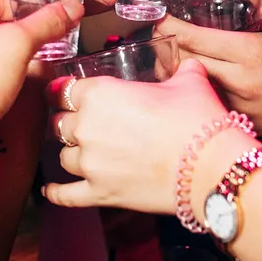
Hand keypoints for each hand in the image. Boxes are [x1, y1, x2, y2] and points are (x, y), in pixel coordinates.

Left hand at [42, 60, 226, 212]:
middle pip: (60, 123)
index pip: (64, 89)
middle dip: (70, 123)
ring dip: (73, 153)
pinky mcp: (99, 193)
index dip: (64, 91)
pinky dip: (56, 193)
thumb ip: (181, 70)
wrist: (210, 167)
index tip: (65, 93)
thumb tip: (189, 65)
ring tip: (87, 154)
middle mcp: (86, 126)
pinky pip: (66, 195)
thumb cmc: (198, 120)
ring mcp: (90, 163)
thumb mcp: (190, 81)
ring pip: (63, 156)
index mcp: (100, 93)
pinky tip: (51, 190)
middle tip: (85, 124)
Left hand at [155, 0, 261, 149]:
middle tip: (159, 34)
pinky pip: (208, 103)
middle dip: (165, 46)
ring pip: (190, 86)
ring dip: (177, 70)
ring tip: (170, 56)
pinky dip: (196, 91)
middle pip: (182, 61)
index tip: (159, 15)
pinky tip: (194, 82)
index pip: (193, 37)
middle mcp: (238, 80)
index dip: (169, 25)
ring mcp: (237, 104)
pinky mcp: (241, 122)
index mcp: (250, 52)